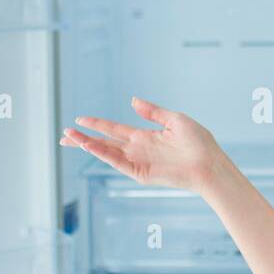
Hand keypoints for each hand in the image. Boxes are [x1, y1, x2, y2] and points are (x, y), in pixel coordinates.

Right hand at [60, 96, 224, 193]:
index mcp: (145, 136)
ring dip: (86, 145)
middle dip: (83, 138)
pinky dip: (101, 154)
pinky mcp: (140, 173)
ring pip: (106, 152)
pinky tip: (89, 145)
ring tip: (68, 138)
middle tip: (64, 134)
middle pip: (104, 142)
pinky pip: (117, 162)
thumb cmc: (198, 142)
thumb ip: (152, 111)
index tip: (80, 119)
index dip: (97, 123)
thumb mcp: (175, 119)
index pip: (114, 129)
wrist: (209, 164)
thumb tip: (133, 101)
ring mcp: (138, 161)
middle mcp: (138, 149)